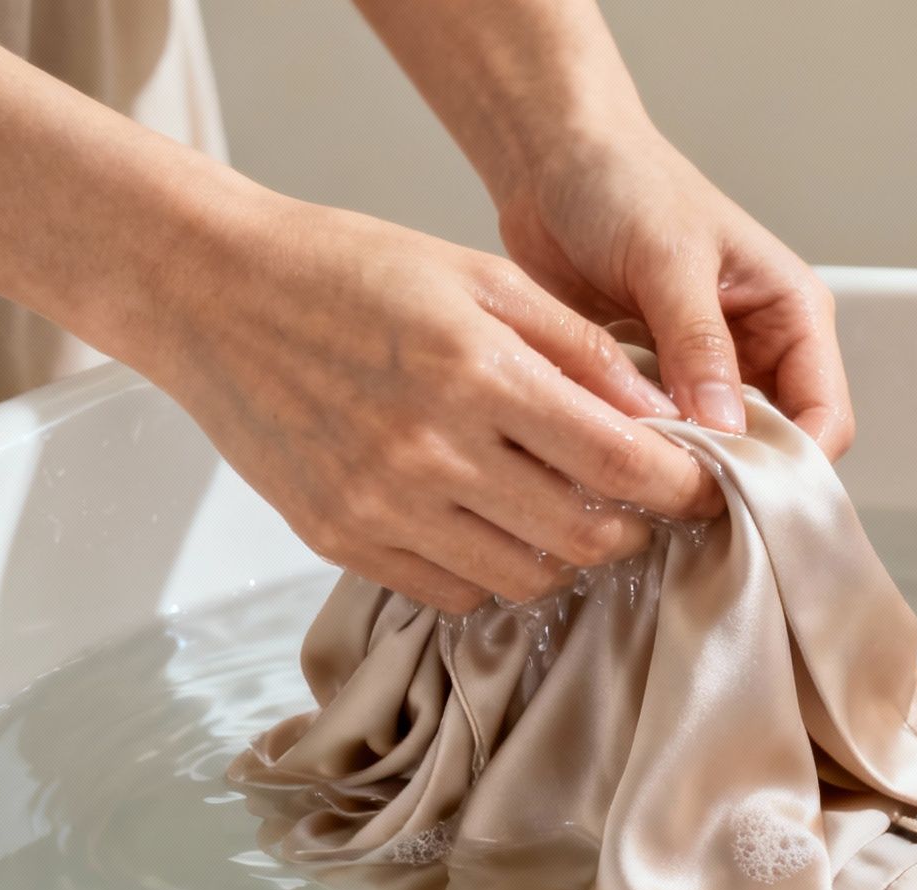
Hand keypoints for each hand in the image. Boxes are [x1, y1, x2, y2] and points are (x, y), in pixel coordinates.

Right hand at [141, 195, 722, 613]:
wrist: (212, 292)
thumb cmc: (352, 270)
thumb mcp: (483, 277)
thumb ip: (580, 348)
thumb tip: (662, 413)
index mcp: (479, 373)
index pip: (620, 463)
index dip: (681, 487)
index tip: (703, 486)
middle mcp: (431, 450)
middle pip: (583, 537)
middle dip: (633, 528)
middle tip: (642, 504)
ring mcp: (381, 505)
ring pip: (524, 578)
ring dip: (565, 555)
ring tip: (566, 509)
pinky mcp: (339, 540)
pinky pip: (450, 592)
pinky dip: (492, 570)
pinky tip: (492, 523)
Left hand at [493, 125, 854, 459]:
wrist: (552, 163)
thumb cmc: (624, 183)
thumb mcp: (669, 259)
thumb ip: (699, 343)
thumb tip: (727, 428)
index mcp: (794, 314)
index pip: (825, 416)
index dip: (794, 464)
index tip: (742, 494)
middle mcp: (763, 351)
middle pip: (777, 447)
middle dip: (738, 478)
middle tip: (686, 502)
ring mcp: (710, 374)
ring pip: (721, 452)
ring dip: (688, 472)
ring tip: (649, 490)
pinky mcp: (659, 385)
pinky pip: (668, 440)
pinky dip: (648, 456)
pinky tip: (619, 467)